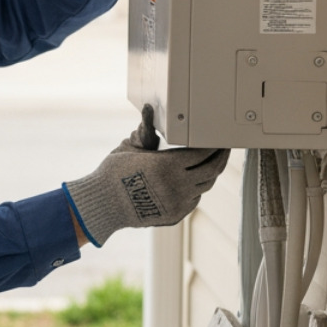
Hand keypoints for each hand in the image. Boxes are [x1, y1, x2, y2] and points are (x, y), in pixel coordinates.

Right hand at [63, 106, 229, 245]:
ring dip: (210, 173)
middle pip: (211, 170)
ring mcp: (178, 203)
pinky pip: (194, 199)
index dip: (213, 145)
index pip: (202, 153)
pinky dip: (197, 189)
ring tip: (211, 163)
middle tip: (224, 148)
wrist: (103, 205)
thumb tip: (149, 110)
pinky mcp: (175, 215)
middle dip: (221, 157)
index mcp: (168, 166)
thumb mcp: (130, 148)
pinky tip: (194, 181)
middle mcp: (177, 186)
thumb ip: (146, 132)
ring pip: (205, 186)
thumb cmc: (113, 174)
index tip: (218, 138)